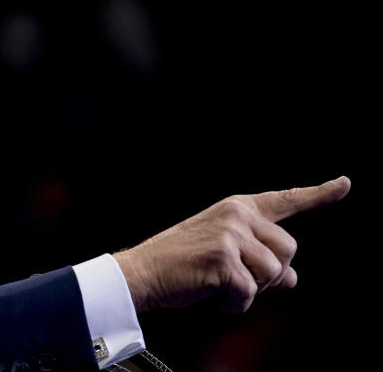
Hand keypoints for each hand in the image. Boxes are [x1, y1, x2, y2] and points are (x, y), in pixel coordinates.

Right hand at [113, 176, 350, 312]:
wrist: (144, 271)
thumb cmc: (181, 262)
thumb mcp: (224, 252)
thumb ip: (260, 258)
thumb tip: (292, 278)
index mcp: (237, 208)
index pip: (286, 199)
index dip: (320, 193)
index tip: (344, 184)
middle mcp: (237, 215)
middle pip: (289, 250)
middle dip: (270, 273)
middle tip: (236, 277)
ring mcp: (230, 235)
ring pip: (274, 273)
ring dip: (253, 290)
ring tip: (221, 284)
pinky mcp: (224, 259)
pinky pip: (251, 293)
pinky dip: (235, 304)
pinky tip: (214, 295)